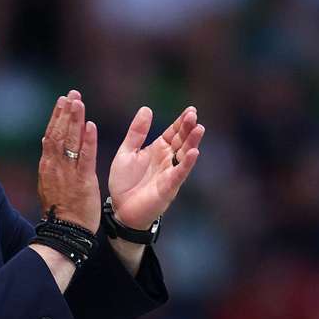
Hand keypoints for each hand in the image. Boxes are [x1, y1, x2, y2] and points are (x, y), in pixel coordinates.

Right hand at [37, 90, 100, 231]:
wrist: (65, 232)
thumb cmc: (61, 211)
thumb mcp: (50, 184)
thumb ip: (51, 164)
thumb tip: (48, 145)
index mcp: (47, 166)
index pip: (51, 136)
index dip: (57, 117)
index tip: (62, 101)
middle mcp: (55, 166)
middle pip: (59, 133)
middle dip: (65, 112)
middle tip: (72, 94)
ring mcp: (68, 173)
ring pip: (70, 141)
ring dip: (75, 120)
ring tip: (78, 102)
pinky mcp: (83, 181)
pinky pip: (85, 157)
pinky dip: (88, 140)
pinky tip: (90, 125)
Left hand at [108, 106, 203, 228]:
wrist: (120, 209)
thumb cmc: (124, 182)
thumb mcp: (126, 152)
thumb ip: (137, 133)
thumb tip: (147, 109)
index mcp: (157, 150)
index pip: (173, 132)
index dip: (181, 122)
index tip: (190, 110)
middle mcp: (167, 160)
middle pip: (181, 141)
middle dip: (188, 128)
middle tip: (194, 115)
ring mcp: (169, 173)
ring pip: (184, 155)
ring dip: (192, 142)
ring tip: (199, 129)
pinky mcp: (168, 187)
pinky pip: (179, 174)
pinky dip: (186, 164)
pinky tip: (193, 153)